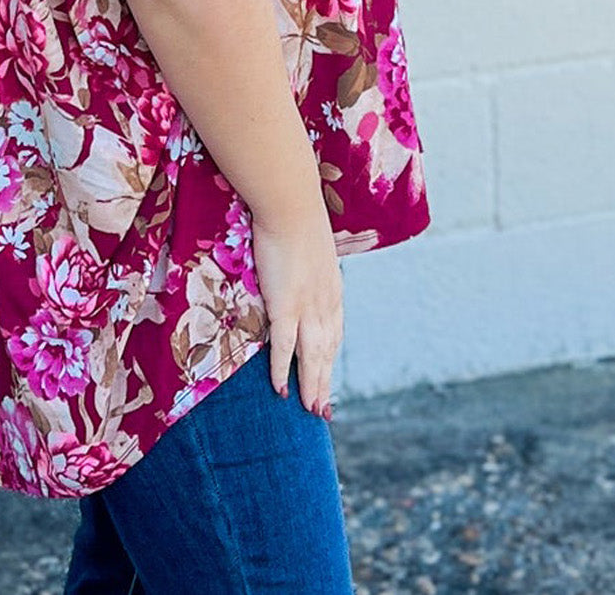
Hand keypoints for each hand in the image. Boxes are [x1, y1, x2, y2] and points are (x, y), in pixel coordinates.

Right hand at [251, 202, 343, 417]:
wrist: (290, 204)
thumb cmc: (295, 215)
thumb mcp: (309, 242)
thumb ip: (306, 260)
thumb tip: (298, 259)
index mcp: (332, 288)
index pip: (334, 331)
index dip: (331, 356)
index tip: (328, 375)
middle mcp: (325, 303)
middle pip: (326, 350)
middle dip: (324, 381)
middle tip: (322, 410)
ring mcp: (306, 306)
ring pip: (311, 356)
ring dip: (311, 385)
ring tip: (309, 409)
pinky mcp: (285, 305)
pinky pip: (284, 347)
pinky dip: (282, 370)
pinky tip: (280, 389)